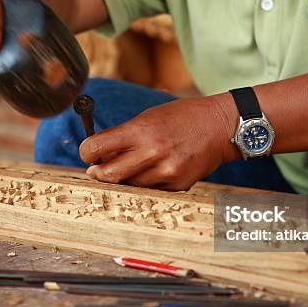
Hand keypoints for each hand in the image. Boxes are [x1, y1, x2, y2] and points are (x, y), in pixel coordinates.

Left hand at [79, 95, 239, 190]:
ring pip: (130, 185)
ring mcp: (166, 172)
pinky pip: (151, 190)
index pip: (96, 147)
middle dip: (98, 173)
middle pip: (107, 175)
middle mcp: (151, 152)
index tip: (88, 154)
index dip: (87, 152)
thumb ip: (125, 135)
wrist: (220, 127)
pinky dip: (149, 182)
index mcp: (140, 130)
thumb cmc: (182, 117)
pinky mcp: (177, 185)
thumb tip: (99, 154)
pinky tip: (159, 168)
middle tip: (97, 170)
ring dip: (126, 178)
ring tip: (138, 163)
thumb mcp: (150, 116)